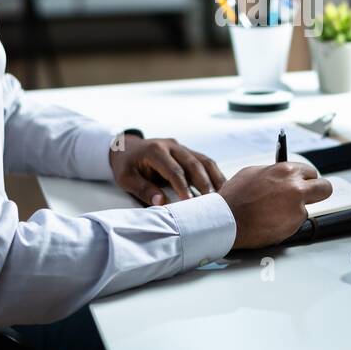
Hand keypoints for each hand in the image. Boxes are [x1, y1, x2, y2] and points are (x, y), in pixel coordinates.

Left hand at [110, 135, 225, 206]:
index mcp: (155, 151)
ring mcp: (182, 148)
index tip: (190, 203)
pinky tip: (223, 188)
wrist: (127, 147)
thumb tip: (161, 203)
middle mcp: (172, 146)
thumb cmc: (126, 165)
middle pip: (194, 164)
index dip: (183, 187)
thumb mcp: (126, 178)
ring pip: (204, 161)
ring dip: (215, 178)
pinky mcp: (188, 152)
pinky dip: (214, 175)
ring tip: (224, 196)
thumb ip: (143, 189)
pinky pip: (205, 162)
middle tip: (213, 202)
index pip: (174, 170)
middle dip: (205, 184)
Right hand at [218, 162, 332, 248]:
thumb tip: (282, 173)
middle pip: (324, 188)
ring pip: (306, 208)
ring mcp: (296, 207)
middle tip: (310, 197)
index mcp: (286, 171)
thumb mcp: (253, 172)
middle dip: (318, 192)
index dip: (307, 179)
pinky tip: (271, 220)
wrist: (227, 220)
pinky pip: (295, 222)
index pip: (311, 172)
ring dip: (295, 210)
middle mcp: (295, 187)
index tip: (305, 183)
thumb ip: (273, 172)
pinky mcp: (293, 225)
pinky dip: (287, 223)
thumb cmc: (235, 197)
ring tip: (275, 212)